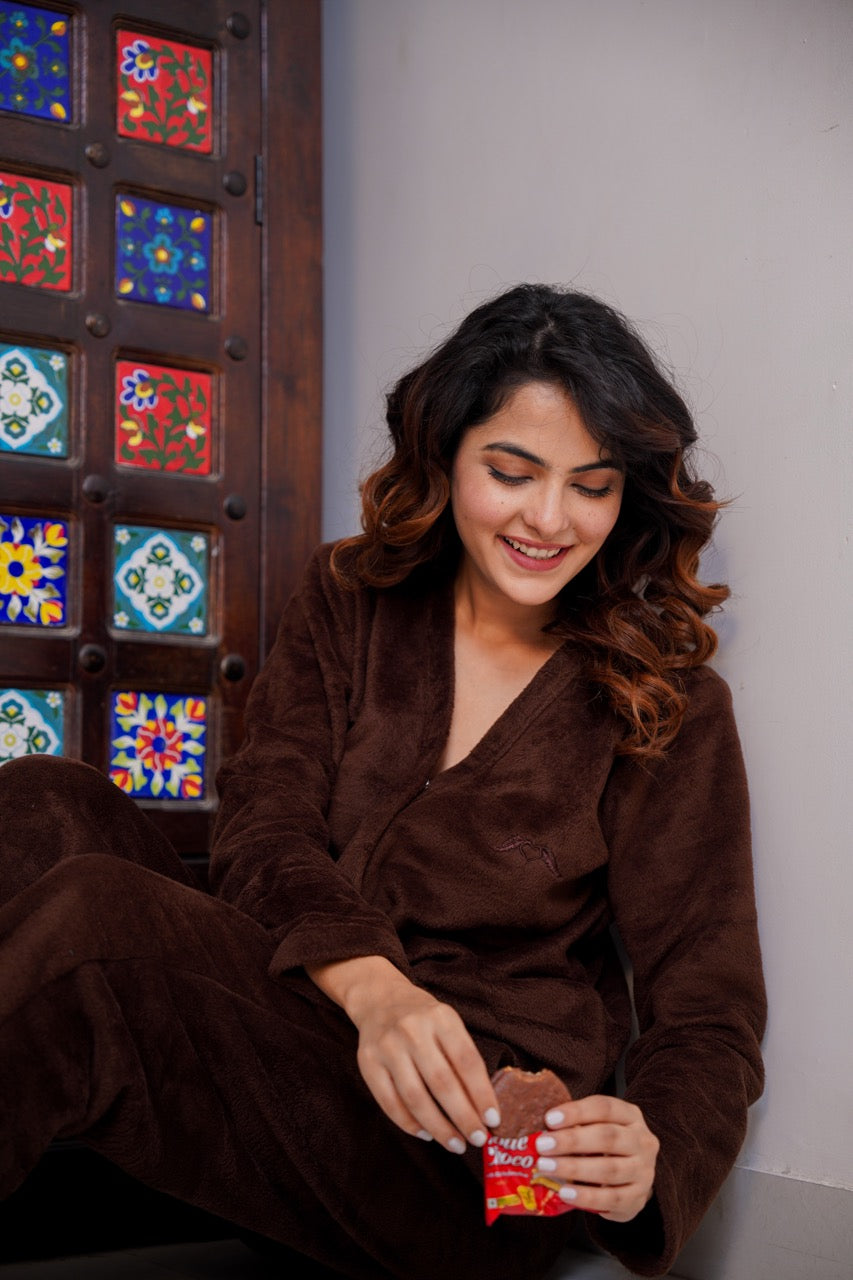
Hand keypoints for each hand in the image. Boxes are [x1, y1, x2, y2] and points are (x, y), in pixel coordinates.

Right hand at [308, 956, 499, 1154]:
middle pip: (442, 1083)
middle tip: (478, 1139)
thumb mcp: (447, 1023)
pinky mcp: (367, 1063)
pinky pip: (390, 1103)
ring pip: (415, 1098)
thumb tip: (483, 1107)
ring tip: (456, 1144)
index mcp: (441, 1018)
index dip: (482, 1094)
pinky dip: (410, 1124)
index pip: (466, 1061)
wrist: (380, 999)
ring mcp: (387, 1047)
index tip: (493, 1120)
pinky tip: (427, 1134)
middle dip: (463, 1117)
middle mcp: (413, 1030)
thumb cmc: (423, 1019)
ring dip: (439, 1127)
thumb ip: (463, 1057)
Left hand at [533, 1095, 658, 1221]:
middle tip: (542, 1145)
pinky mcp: (638, 1198)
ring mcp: (644, 1172)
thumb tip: (542, 1129)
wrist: (632, 1180)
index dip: (577, 1112)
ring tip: (546, 1167)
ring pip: (609, 1169)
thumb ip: (576, 1125)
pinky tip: (565, 1193)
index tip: (549, 1119)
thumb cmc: (606, 1148)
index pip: (605, 1107)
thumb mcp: (597, 1128)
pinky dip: (586, 1196)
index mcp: (631, 1116)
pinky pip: (612, 1199)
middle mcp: (643, 1142)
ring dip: (574, 1168)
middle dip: (572, 1141)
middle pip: (608, 1137)